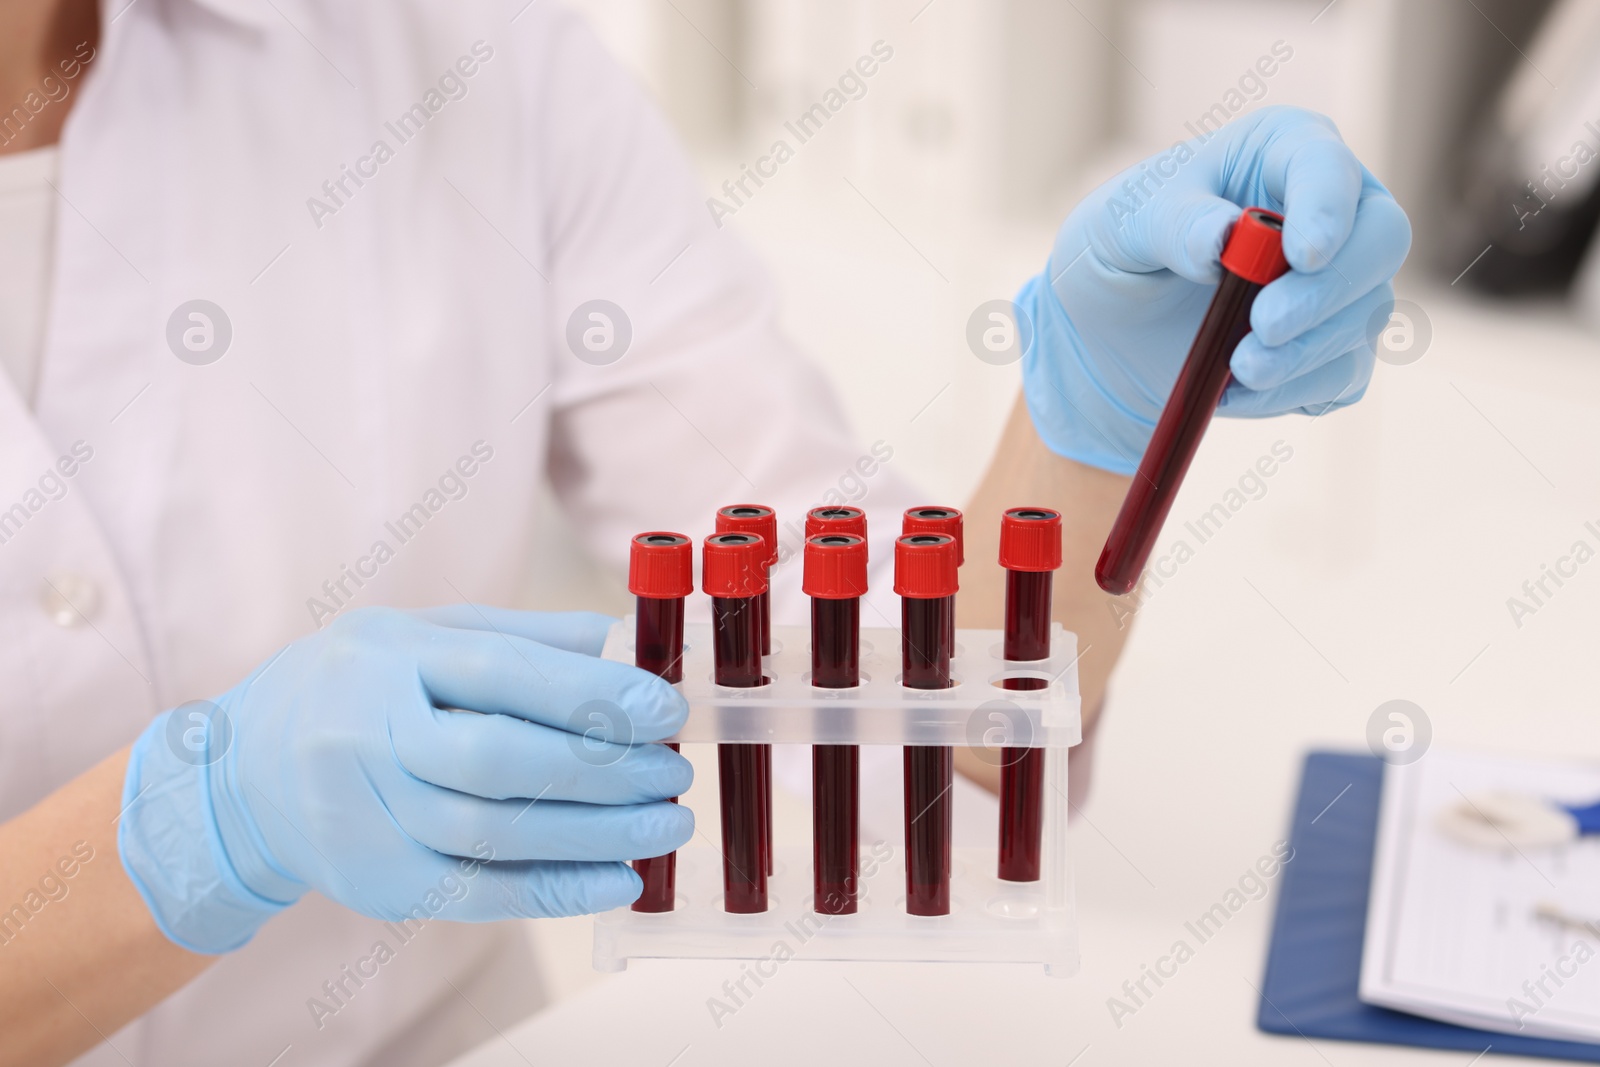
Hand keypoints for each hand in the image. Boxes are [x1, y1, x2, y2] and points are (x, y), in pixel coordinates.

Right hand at [119, 606, 691, 952]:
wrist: (239, 776)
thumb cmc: (355, 689)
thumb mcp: (420, 634)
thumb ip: (522, 638)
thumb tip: (622, 645)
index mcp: (389, 659)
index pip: (500, 674)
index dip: (590, 694)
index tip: (664, 709)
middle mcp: (369, 736)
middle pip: (497, 758)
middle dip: (601, 767)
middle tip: (672, 771)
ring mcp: (368, 817)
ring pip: (494, 832)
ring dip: (596, 833)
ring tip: (666, 823)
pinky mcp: (379, 883)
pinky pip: (481, 893)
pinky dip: (558, 890)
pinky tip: (621, 878)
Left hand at [1018, 105, 1411, 474]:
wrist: (1109, 331)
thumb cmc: (1121, 250)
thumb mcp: (1119, 225)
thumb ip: (1170, 223)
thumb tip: (1223, 237)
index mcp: (1280, 151)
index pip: (1327, 165)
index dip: (1325, 208)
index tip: (1302, 254)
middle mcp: (1329, 210)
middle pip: (1382, 239)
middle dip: (1328, 290)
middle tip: (1265, 325)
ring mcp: (1340, 282)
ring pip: (1365, 315)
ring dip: (1304, 352)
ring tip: (1235, 367)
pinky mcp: (1333, 348)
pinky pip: (1341, 377)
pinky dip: (1291, 393)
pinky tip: (1234, 393)